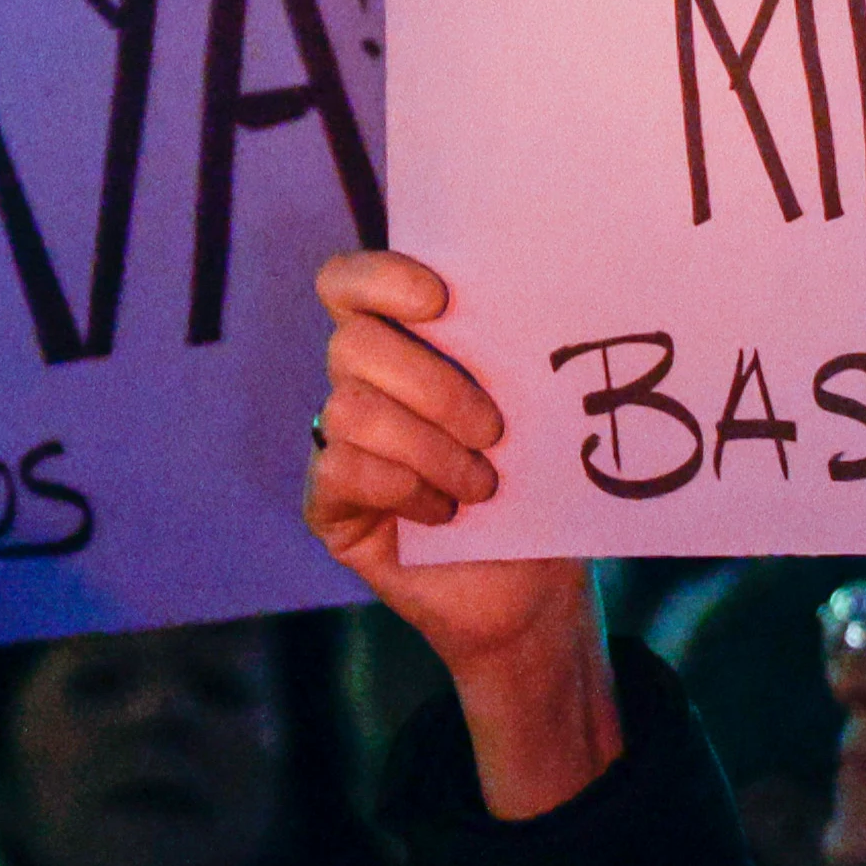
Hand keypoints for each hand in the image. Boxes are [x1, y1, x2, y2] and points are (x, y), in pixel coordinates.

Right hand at [303, 251, 617, 816]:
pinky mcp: (328, 504)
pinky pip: (341, 470)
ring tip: (482, 485)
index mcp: (403, 342)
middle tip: (495, 431)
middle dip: (436, 388)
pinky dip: (404, 489)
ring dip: (430, 449)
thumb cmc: (537, 485)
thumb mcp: (529, 409)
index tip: (442, 299)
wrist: (531, 588)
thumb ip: (501, 352)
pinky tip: (444, 515)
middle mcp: (359, 384)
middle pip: (354, 344)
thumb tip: (516, 296)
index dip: (380, 277)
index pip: (349, 283)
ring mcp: (337, 444)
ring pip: (351, 410)